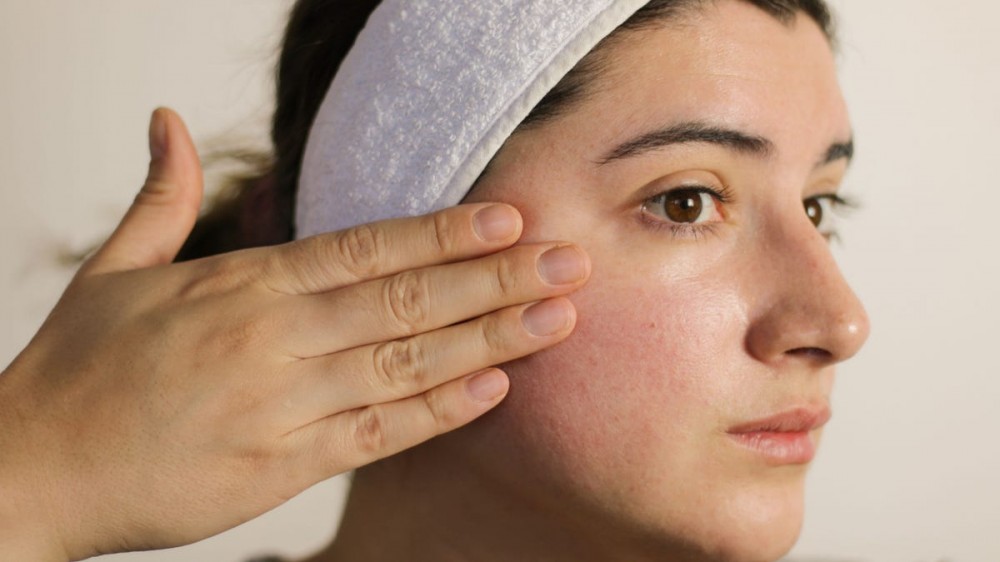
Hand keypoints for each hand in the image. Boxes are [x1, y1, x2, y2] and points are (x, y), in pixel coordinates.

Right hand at [0, 108, 589, 560]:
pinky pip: (375, 434)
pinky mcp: (281, 467)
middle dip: (493, 279)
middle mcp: (270, 339)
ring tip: (556, 318)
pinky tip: (493, 389)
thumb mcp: (113, 271)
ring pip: (405, 365)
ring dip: (489, 339)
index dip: (440, 234)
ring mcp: (281, 405)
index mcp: (239, 285)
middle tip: (567, 261)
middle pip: (404, 301)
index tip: (507, 219)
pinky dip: (437, 412)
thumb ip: (160, 196)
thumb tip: (168, 120)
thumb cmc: (76, 371)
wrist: (29, 472)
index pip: (362, 249)